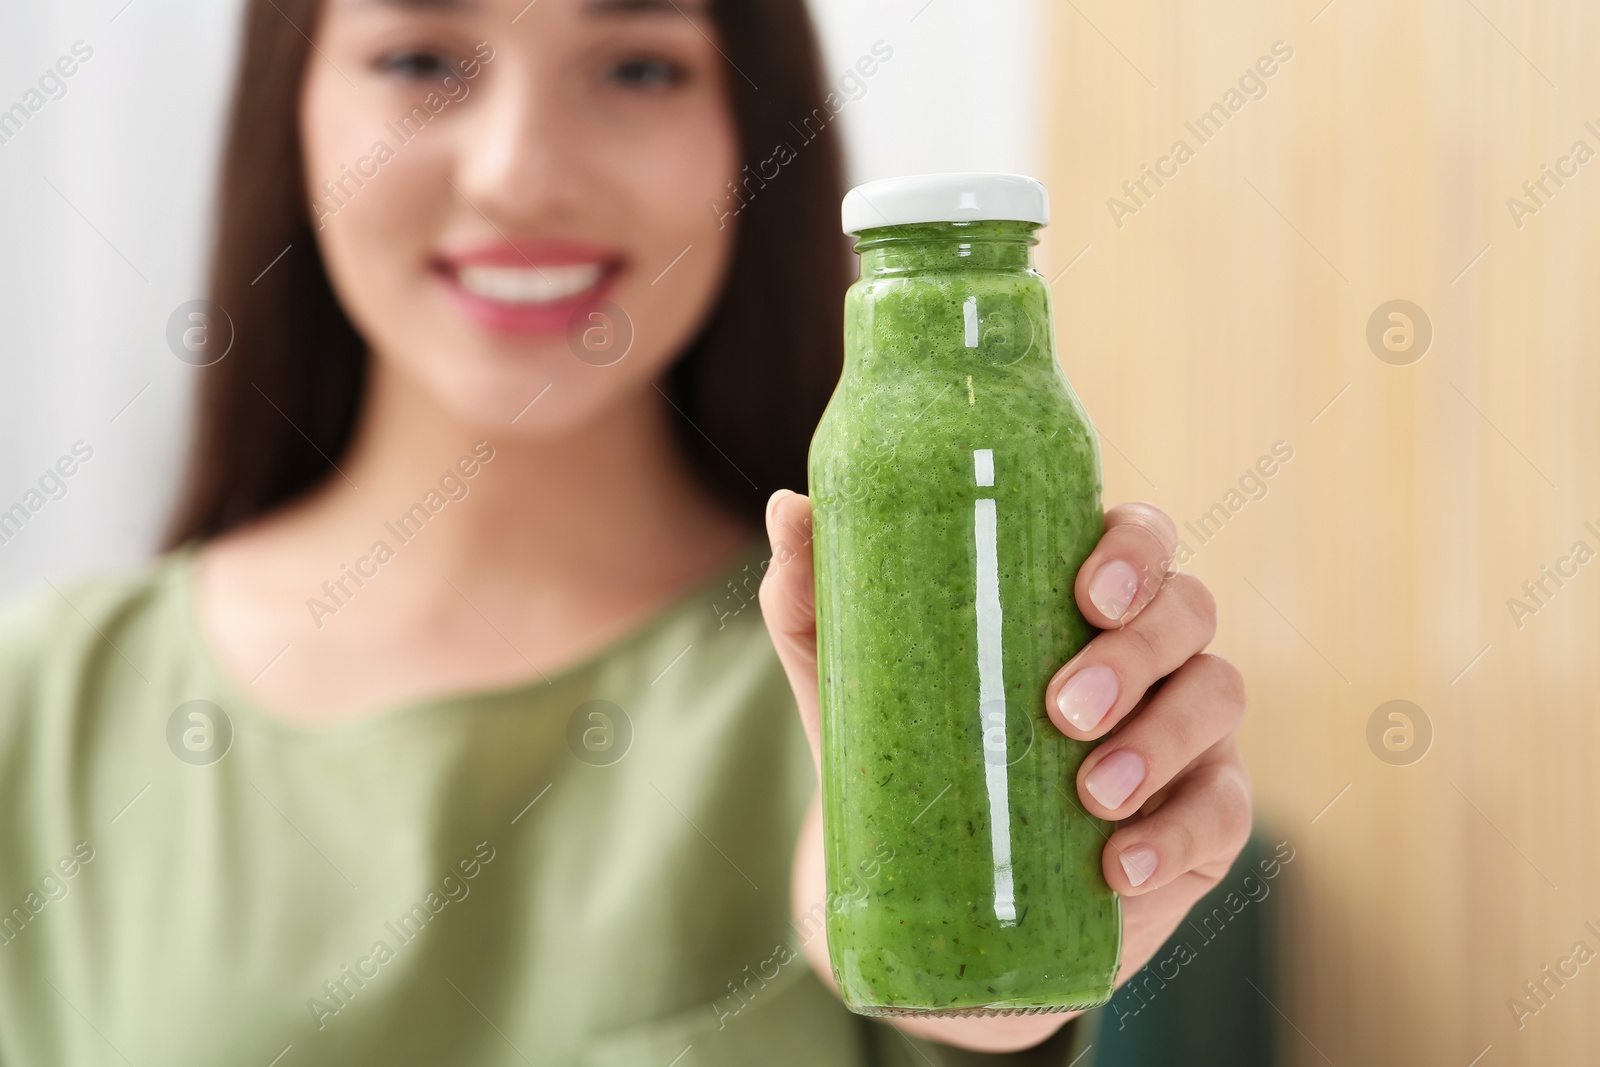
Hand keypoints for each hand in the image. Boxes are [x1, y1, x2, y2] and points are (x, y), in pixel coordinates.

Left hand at [758, 492, 1250, 1052]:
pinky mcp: (1203, 819)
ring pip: (1218, 696)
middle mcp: (1151, 649)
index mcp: (1081, 597)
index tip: (1087, 592)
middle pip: (1189, 609)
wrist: (938, 890)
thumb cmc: (910, 749)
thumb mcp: (855, 679)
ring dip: (1161, 740)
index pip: (1139, 537)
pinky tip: (1120, 864)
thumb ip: (817, 599)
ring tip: (1089, 792)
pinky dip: (1177, 834)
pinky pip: (1226, 812)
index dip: (1133, 550)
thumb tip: (788, 506)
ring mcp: (1189, 731)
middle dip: (1135, 653)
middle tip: (1062, 709)